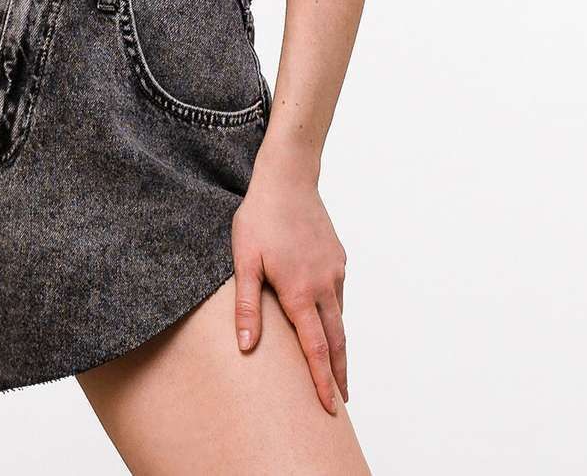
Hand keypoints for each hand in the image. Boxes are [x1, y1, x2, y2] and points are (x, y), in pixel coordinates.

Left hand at [230, 149, 347, 414]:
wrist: (288, 178)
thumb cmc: (260, 217)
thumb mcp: (244, 260)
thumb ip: (246, 306)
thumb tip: (246, 348)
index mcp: (300, 292)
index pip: (315, 348)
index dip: (322, 381)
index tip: (330, 408)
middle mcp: (324, 286)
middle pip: (336, 341)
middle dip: (339, 374)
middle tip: (341, 402)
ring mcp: (335, 272)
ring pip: (340, 318)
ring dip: (339, 346)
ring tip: (335, 369)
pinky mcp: (338, 259)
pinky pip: (338, 295)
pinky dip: (335, 315)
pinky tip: (326, 320)